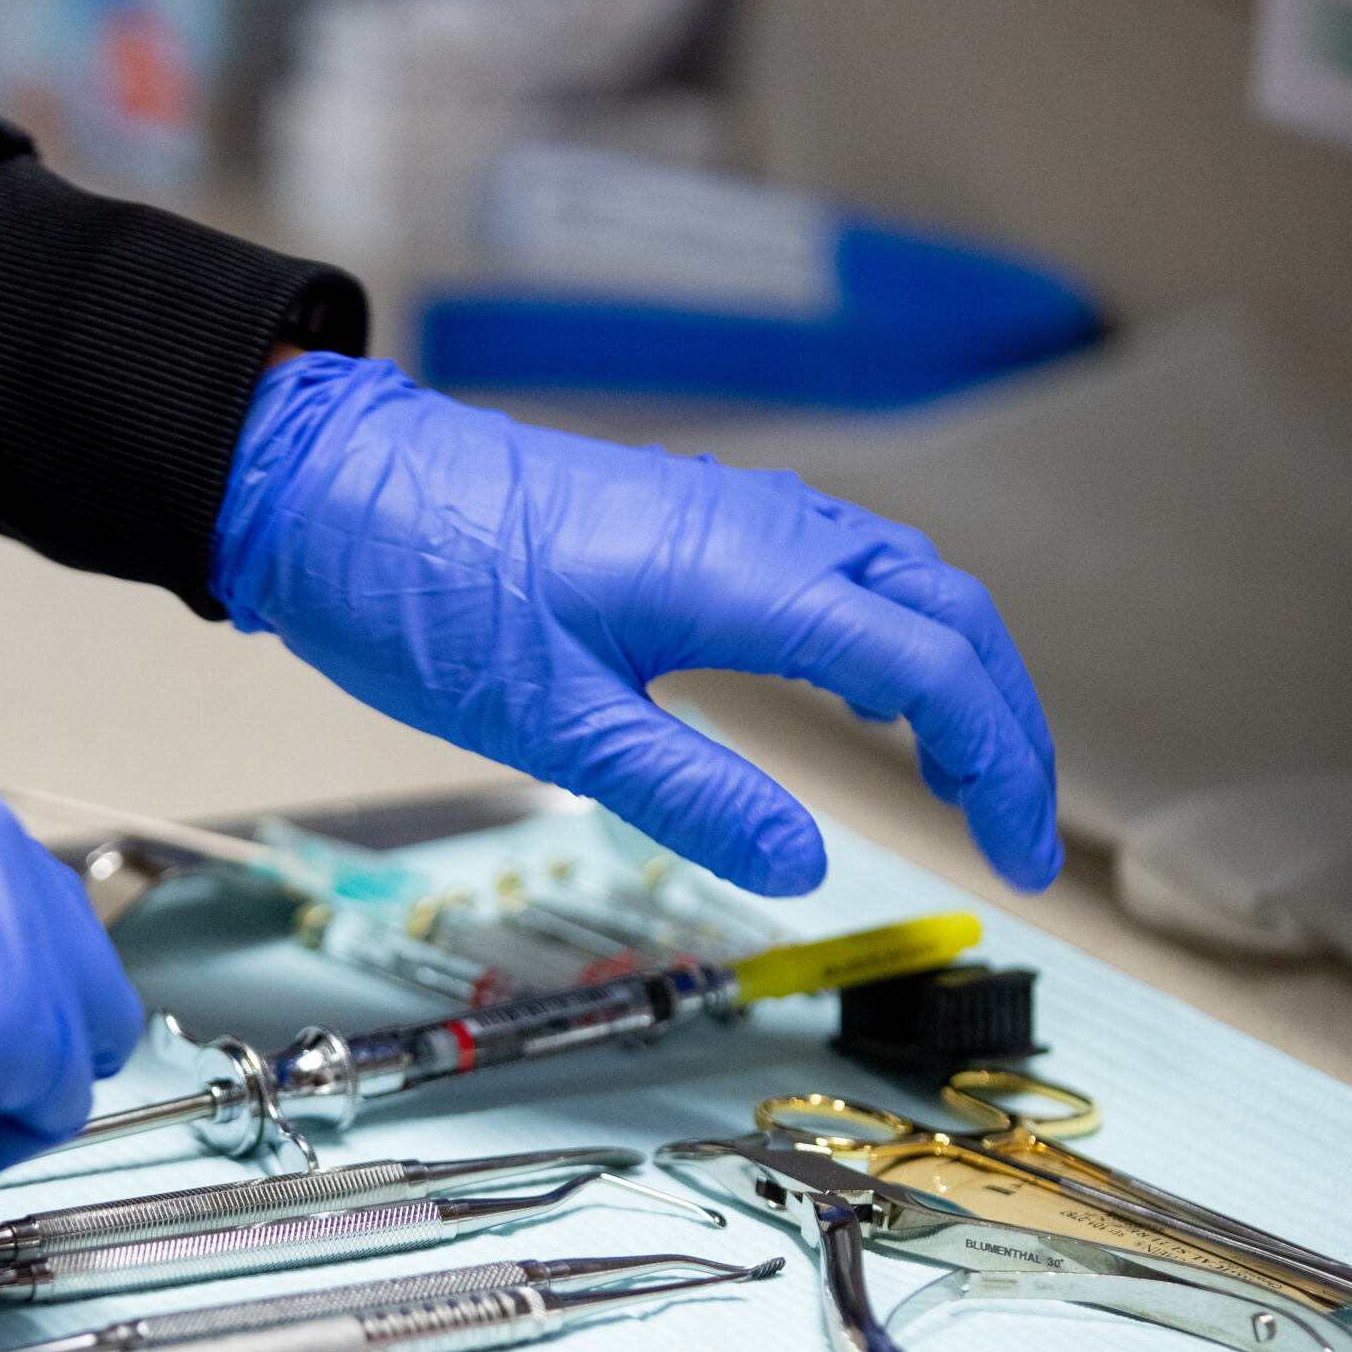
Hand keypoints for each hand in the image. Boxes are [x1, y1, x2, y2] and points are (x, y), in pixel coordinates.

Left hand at [214, 355, 1058, 894]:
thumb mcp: (551, 722)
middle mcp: (759, 526)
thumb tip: (801, 864)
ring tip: (968, 771)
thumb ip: (687, 793)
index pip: (930, 668)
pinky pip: (835, 563)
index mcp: (743, 574)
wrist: (329, 487)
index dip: (999, 764)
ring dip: (955, 670)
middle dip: (1006, 721)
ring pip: (899, 578)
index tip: (1023, 857)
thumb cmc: (421, 587)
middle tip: (1019, 828)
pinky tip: (867, 688)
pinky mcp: (691, 517)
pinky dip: (889, 630)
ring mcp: (729, 511)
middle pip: (945, 611)